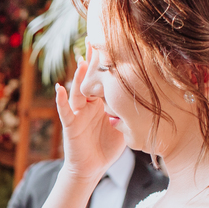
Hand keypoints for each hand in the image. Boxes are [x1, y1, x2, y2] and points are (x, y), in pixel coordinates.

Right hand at [54, 45, 125, 180]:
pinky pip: (65, 110)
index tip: (113, 43)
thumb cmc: (108, 147)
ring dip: (79, 76)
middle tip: (93, 39)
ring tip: (82, 61)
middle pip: (89, 79)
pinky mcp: (70, 125)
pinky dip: (61, 100)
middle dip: (91, 60)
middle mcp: (88, 104)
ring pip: (78, 90)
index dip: (106, 63)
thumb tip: (149, 98)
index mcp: (102, 102)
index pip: (103, 79)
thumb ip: (131, 111)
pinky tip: (59, 88)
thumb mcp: (125, 125)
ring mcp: (78, 113)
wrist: (92, 168)